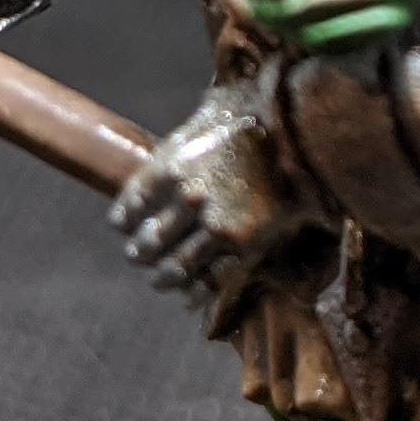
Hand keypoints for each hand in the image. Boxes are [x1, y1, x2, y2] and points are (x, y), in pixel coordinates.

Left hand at [109, 106, 283, 306]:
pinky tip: (191, 295)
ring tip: (162, 278)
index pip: (128, 212)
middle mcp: (188, 200)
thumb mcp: (196, 128)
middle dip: (140, 254)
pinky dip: (197, 293)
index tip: (125, 229)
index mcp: (169, 170)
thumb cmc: (244, 124)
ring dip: (164, 277)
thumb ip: (171, 158)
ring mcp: (216, 225)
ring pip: (175, 267)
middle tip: (138, 257)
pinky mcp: (244, 245)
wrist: (294, 133)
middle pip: (148, 244)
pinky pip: (210, 280)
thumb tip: (155, 177)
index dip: (125, 224)